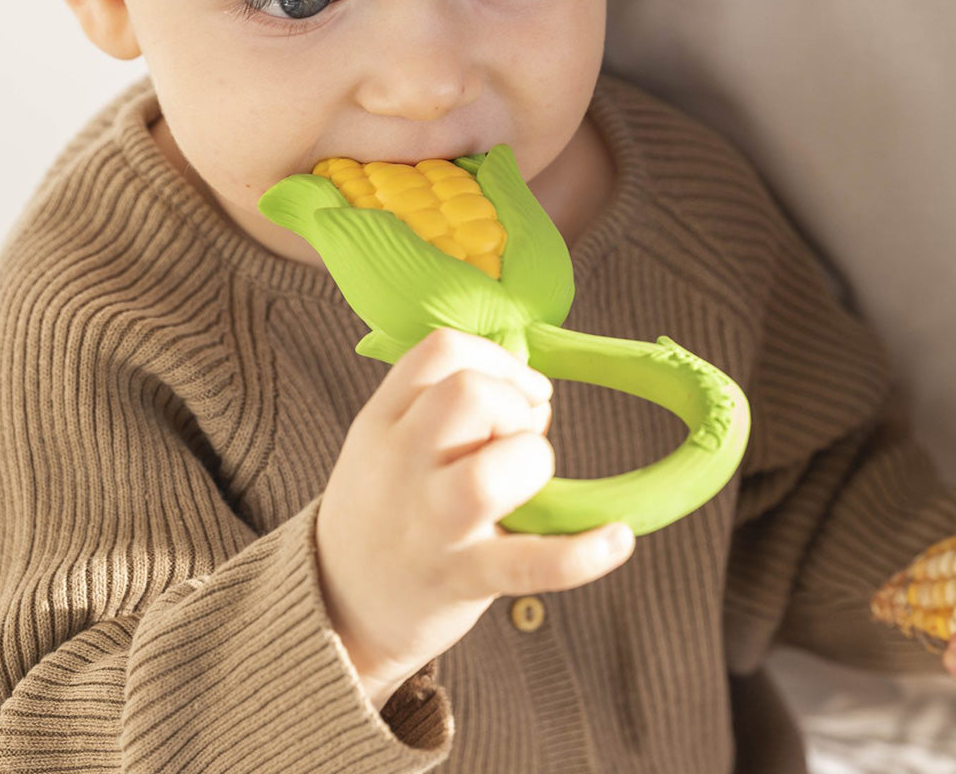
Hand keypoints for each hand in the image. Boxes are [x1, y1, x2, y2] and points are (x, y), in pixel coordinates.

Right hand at [314, 328, 635, 710]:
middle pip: (469, 393)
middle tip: (514, 436)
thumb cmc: (383, 507)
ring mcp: (431, 524)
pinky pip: (530, 563)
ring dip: (533, 462)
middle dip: (513, 403)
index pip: (441, 351)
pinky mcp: (462, 579)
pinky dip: (583, 553)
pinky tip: (618, 538)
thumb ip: (441, 403)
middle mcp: (401, 463)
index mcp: (382, 420)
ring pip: (495, 470)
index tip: (519, 388)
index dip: (496, 359)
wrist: (337, 604)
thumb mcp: (386, 439)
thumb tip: (535, 395)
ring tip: (528, 481)